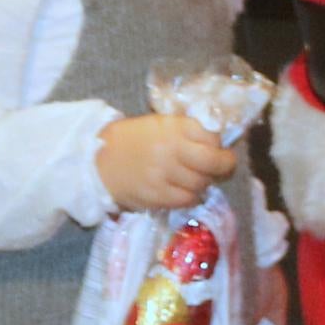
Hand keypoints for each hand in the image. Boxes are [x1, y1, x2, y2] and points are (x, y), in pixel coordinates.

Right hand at [98, 112, 236, 212]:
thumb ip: (188, 130)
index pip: (212, 135)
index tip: (218, 147)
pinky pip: (186, 200)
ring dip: (205, 182)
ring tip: (197, 178)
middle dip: (225, 165)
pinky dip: (191, 197)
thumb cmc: (133, 139)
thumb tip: (218, 140)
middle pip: (213, 161)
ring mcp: (164, 174)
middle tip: (223, 167)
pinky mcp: (157, 196)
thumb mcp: (160, 124)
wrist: (99, 161)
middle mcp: (171, 149)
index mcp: (173, 127)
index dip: (220, 143)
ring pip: (202, 183)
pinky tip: (185, 191)